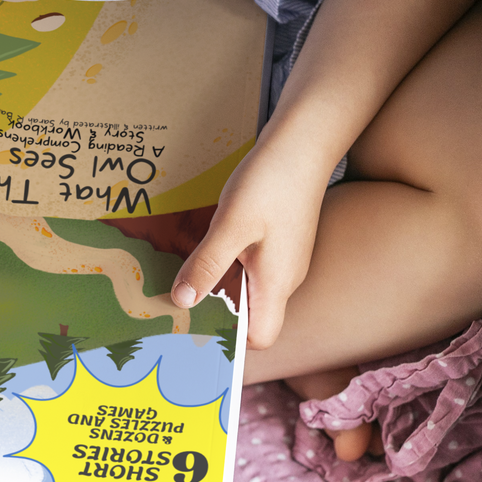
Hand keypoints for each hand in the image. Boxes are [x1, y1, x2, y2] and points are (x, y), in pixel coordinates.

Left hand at [170, 142, 328, 348]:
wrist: (304, 142)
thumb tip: (182, 302)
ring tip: (186, 273)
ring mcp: (285, 261)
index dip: (229, 338)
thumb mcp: (230, 226)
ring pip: (249, 290)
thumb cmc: (271, 183)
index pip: (259, 337)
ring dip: (220, 285)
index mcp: (276, 284)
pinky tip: (208, 248)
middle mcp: (285, 279)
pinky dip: (229, 265)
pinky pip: (253, 268)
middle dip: (217, 312)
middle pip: (251, 316)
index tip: (194, 325)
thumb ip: (207, 266)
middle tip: (177, 299)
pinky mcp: (281, 243)